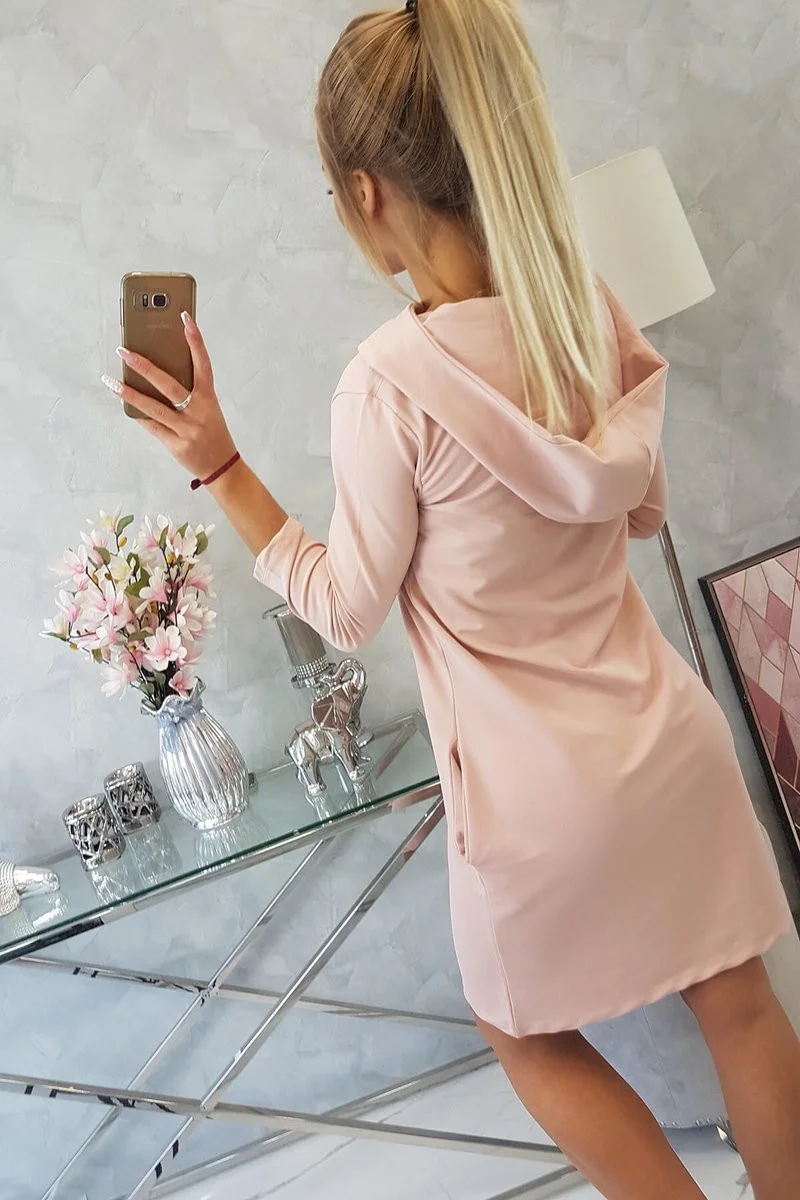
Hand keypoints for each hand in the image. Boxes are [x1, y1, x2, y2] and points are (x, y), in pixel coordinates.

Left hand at [101, 313, 237, 481]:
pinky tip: (124, 404)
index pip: (203, 364)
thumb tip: (157, 372)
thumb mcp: (208, 409)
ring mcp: (186, 430)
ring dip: (129, 394)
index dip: (196, 341)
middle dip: (144, 367)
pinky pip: (151, 426)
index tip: (186, 318)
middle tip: (124, 351)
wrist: (223, 468)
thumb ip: (189, 392)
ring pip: (153, 408)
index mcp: (209, 399)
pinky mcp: (176, 445)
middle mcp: (198, 412)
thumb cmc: (213, 433)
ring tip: (111, 381)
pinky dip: (137, 414)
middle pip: (168, 385)